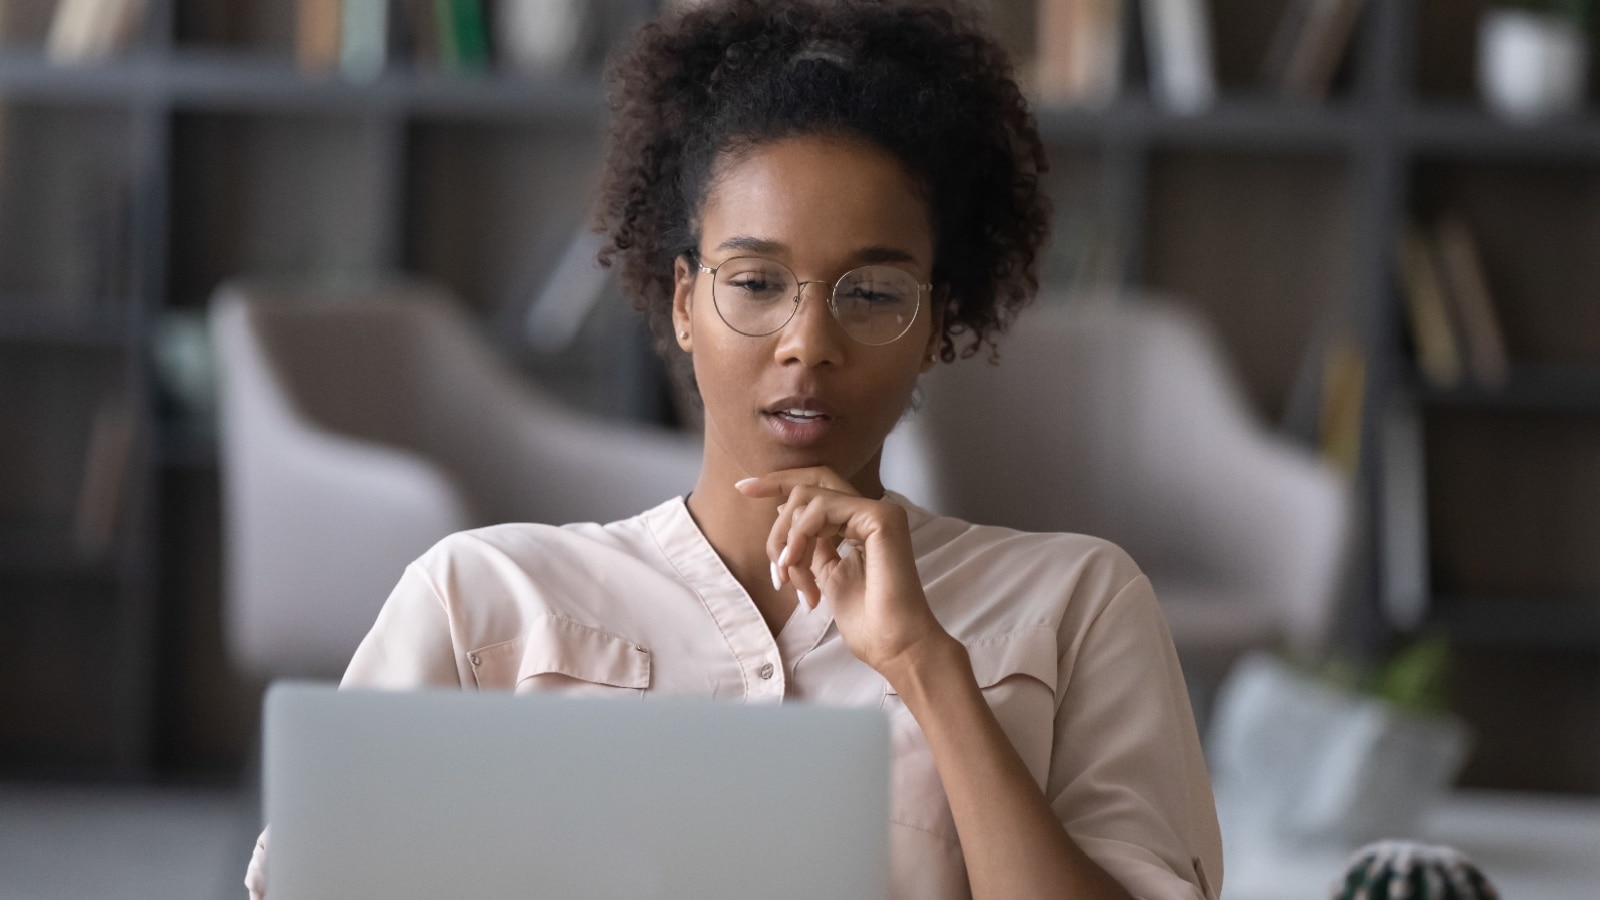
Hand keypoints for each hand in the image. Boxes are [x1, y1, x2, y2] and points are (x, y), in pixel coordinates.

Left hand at [735, 468, 950, 677]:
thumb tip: (785, 514)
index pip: (815, 490)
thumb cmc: (866, 622)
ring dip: (787, 540)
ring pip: (808, 498)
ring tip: (790, 579)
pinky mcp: (880, 517)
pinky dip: (799, 536)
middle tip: (777, 568)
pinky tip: (795, 565)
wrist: (893, 645)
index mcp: (859, 525)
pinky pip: (821, 509)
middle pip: (807, 488)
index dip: (777, 483)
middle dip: (779, 525)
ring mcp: (878, 512)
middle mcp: (870, 513)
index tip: (742, 488)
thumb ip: (810, 545)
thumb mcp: (825, 576)